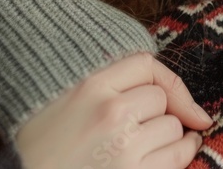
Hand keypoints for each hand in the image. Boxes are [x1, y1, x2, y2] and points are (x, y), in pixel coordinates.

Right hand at [15, 52, 211, 168]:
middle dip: (161, 112)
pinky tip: (179, 152)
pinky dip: (182, 153)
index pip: (145, 64)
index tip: (172, 95)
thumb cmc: (41, 144)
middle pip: (161, 99)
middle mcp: (110, 112)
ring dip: (170, 135)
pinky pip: (177, 157)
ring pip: (173, 128)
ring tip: (154, 142)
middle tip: (146, 125)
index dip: (163, 80)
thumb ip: (103, 83)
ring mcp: (124, 146)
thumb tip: (155, 87)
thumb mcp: (65, 98)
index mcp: (90, 85)